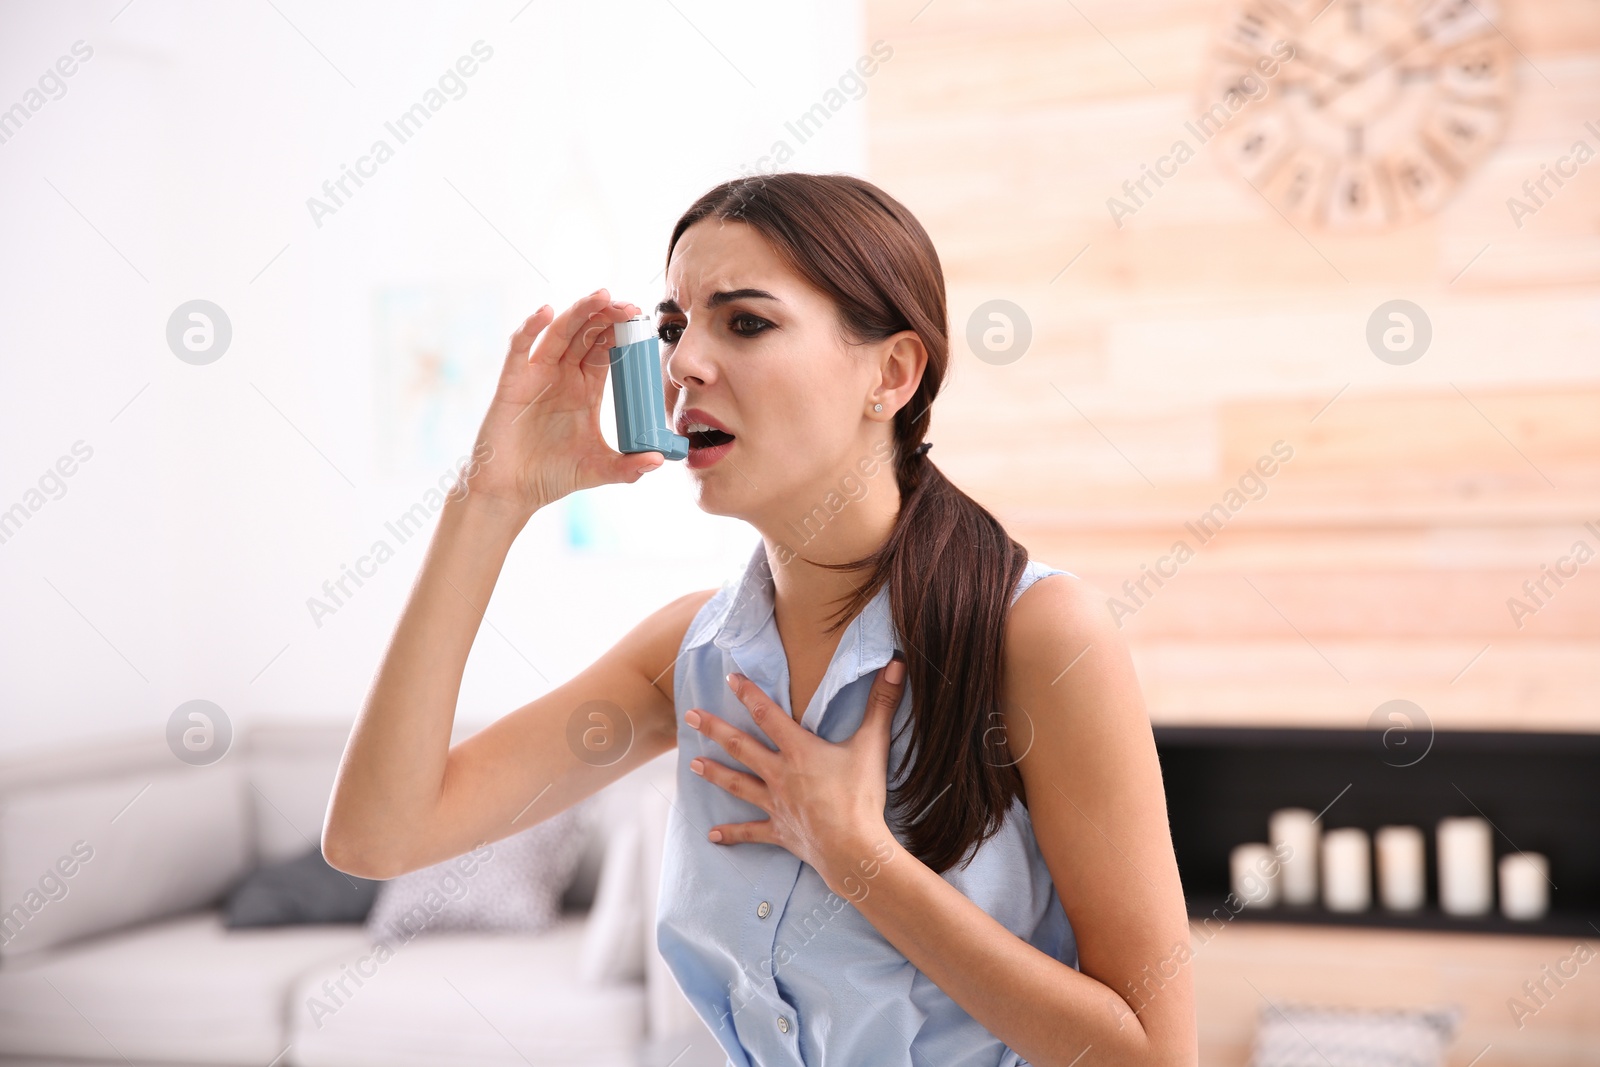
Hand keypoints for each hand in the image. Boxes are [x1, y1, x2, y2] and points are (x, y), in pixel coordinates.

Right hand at [460, 289, 663, 519]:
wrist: (512, 491)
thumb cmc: (552, 476)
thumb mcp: (598, 469)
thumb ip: (629, 467)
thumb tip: (660, 460)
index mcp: (586, 389)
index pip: (607, 349)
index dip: (622, 332)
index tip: (641, 319)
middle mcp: (563, 376)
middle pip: (586, 334)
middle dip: (606, 316)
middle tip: (627, 305)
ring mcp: (537, 375)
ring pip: (558, 332)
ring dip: (578, 312)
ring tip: (600, 297)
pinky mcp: (513, 381)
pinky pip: (520, 347)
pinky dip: (530, 327)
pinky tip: (546, 312)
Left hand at [686, 656, 907, 898]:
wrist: (853, 850)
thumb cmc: (861, 797)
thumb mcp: (873, 745)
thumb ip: (883, 703)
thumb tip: (896, 664)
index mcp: (799, 751)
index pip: (768, 714)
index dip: (749, 694)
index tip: (730, 678)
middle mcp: (780, 775)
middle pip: (741, 747)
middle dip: (714, 729)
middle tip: (689, 716)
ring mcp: (776, 804)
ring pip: (738, 785)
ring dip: (715, 774)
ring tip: (692, 765)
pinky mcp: (780, 831)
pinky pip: (752, 832)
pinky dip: (732, 834)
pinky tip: (712, 836)